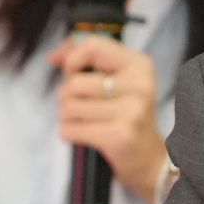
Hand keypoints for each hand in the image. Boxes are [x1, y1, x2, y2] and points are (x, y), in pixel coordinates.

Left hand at [51, 35, 167, 202]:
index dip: (71, 58)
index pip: (93, 45)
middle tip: (85, 107)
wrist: (149, 158)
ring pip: (69, 106)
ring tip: (86, 122)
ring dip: (68, 117)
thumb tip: (54, 56)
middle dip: (67, 97)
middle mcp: (139, 85)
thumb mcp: (118, 80)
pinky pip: (70, 129)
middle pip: (74, 82)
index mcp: (140, 65)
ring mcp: (131, 111)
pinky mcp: (118, 135)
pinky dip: (69, 133)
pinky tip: (86, 136)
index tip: (68, 71)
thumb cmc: (126, 115)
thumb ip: (87, 59)